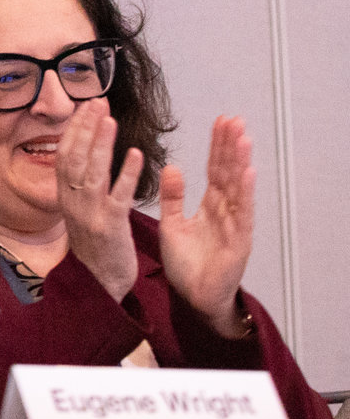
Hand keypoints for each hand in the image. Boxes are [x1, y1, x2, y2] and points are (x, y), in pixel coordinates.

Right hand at [52, 100, 142, 302]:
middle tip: (97, 102)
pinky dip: (126, 174)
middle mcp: (73, 202)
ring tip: (110, 119)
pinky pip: (118, 196)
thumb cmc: (96, 246)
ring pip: (92, 173)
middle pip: (75, 158)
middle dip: (85, 129)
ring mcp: (90, 214)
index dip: (74, 130)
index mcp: (66, 197)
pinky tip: (136, 155)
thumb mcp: (80, 212)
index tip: (86, 107)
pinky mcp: (110, 226)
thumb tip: (83, 155)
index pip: (65, 155)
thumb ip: (81, 186)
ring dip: (101, 144)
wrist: (99, 284)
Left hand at [159, 116, 255, 337]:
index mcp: (209, 206)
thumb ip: (172, 197)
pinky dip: (245, 193)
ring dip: (240, 163)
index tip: (220, 122)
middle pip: (229, 173)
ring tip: (242, 137)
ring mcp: (234, 225)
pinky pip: (242, 213)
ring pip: (238, 188)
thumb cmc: (186, 264)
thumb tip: (172, 167)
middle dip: (231, 146)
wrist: (193, 298)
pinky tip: (248, 173)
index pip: (215, 170)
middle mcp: (225, 211)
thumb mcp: (172, 225)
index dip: (217, 147)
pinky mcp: (238, 241)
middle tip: (234, 119)